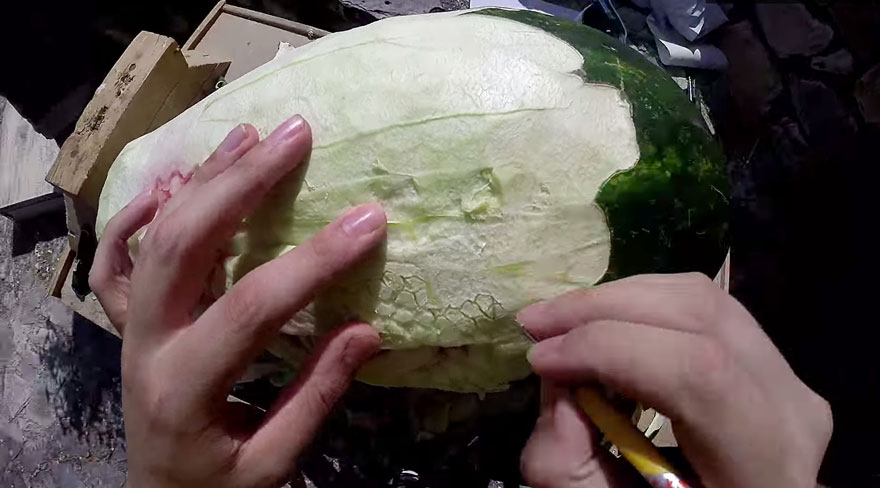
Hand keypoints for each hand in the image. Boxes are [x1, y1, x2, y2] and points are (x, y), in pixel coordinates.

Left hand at [89, 116, 386, 486]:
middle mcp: (146, 344)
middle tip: (295, 136)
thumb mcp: (271, 463)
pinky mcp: (126, 321)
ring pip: (154, 236)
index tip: (370, 220)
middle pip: (185, 243)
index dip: (314, 260)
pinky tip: (171, 182)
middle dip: (243, 182)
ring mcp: (129, 327)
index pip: (253, 307)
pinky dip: (137, 215)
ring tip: (250, 134)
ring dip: (203, 179)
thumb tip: (367, 330)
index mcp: (186, 386)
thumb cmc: (220, 487)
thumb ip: (315, 396)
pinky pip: (115, 259)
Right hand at [517, 273, 831, 487]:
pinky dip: (638, 301)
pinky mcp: (767, 356)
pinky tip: (599, 321)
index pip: (698, 372)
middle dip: (600, 310)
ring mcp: (787, 375)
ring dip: (614, 297)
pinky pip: (701, 303)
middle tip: (534, 325)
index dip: (610, 350)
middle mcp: (791, 408)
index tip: (541, 360)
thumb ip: (568, 462)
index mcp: (766, 468)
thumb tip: (557, 382)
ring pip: (697, 296)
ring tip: (556, 320)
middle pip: (697, 316)